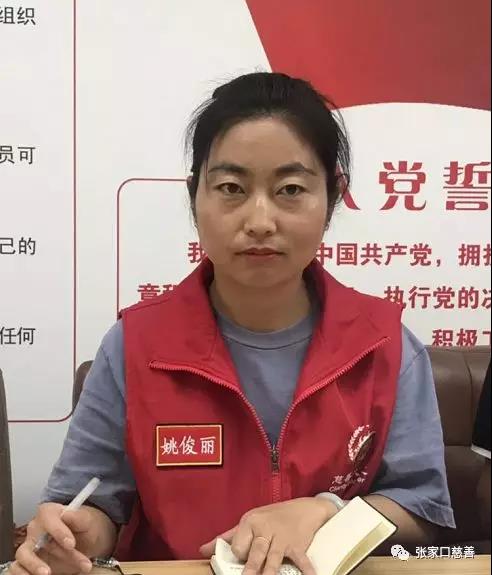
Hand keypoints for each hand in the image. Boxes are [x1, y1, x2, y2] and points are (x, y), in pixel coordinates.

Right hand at [11, 503, 109, 574]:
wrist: (88, 540)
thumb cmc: (85, 526)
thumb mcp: (88, 520)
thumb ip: (79, 517)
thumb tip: (67, 514)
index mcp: (49, 513)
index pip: (47, 517)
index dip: (58, 530)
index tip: (71, 544)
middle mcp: (36, 528)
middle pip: (37, 540)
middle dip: (56, 554)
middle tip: (69, 563)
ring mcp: (31, 546)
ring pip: (23, 555)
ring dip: (34, 566)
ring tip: (48, 574)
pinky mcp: (29, 562)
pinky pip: (18, 568)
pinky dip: (24, 574)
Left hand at [200, 497, 336, 574]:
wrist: (304, 508)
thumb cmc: (272, 517)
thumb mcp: (249, 522)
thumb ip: (227, 537)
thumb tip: (202, 550)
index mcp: (250, 523)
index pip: (239, 544)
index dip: (239, 554)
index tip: (241, 558)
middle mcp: (265, 529)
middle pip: (256, 550)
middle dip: (251, 566)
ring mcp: (282, 537)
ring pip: (274, 556)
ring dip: (270, 570)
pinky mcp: (297, 544)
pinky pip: (301, 558)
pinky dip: (306, 568)